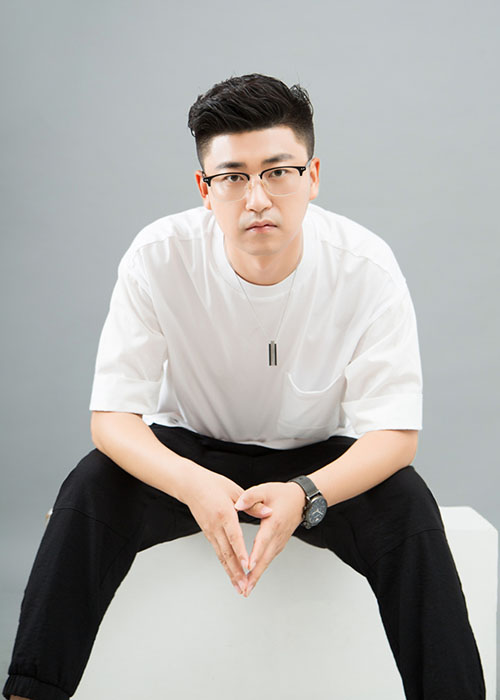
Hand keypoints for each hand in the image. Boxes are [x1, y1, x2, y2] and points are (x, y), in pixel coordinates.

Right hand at [182, 466, 272, 594]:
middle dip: (237, 572)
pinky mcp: (207, 533)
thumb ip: (253, 504)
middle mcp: (215, 526)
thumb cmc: (212, 484)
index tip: (248, 566)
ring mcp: (210, 531)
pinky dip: (225, 564)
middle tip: (245, 587)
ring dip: (231, 573)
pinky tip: (231, 573)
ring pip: (221, 556)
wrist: (190, 485)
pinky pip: (218, 552)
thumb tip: (269, 512)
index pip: (234, 536)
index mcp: (223, 513)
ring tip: (239, 587)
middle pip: (227, 553)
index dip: (241, 552)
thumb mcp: (234, 490)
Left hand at [234, 481, 304, 596]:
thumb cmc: (282, 494)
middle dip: (255, 574)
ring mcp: (280, 542)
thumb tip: (236, 505)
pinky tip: (253, 578)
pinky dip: (261, 569)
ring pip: (267, 561)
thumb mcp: (265, 490)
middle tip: (245, 588)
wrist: (301, 500)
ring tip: (246, 589)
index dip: (256, 553)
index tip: (248, 566)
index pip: (263, 540)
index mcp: (274, 522)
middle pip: (266, 558)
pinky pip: (269, 559)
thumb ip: (250, 497)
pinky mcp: (279, 544)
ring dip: (257, 576)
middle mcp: (278, 536)